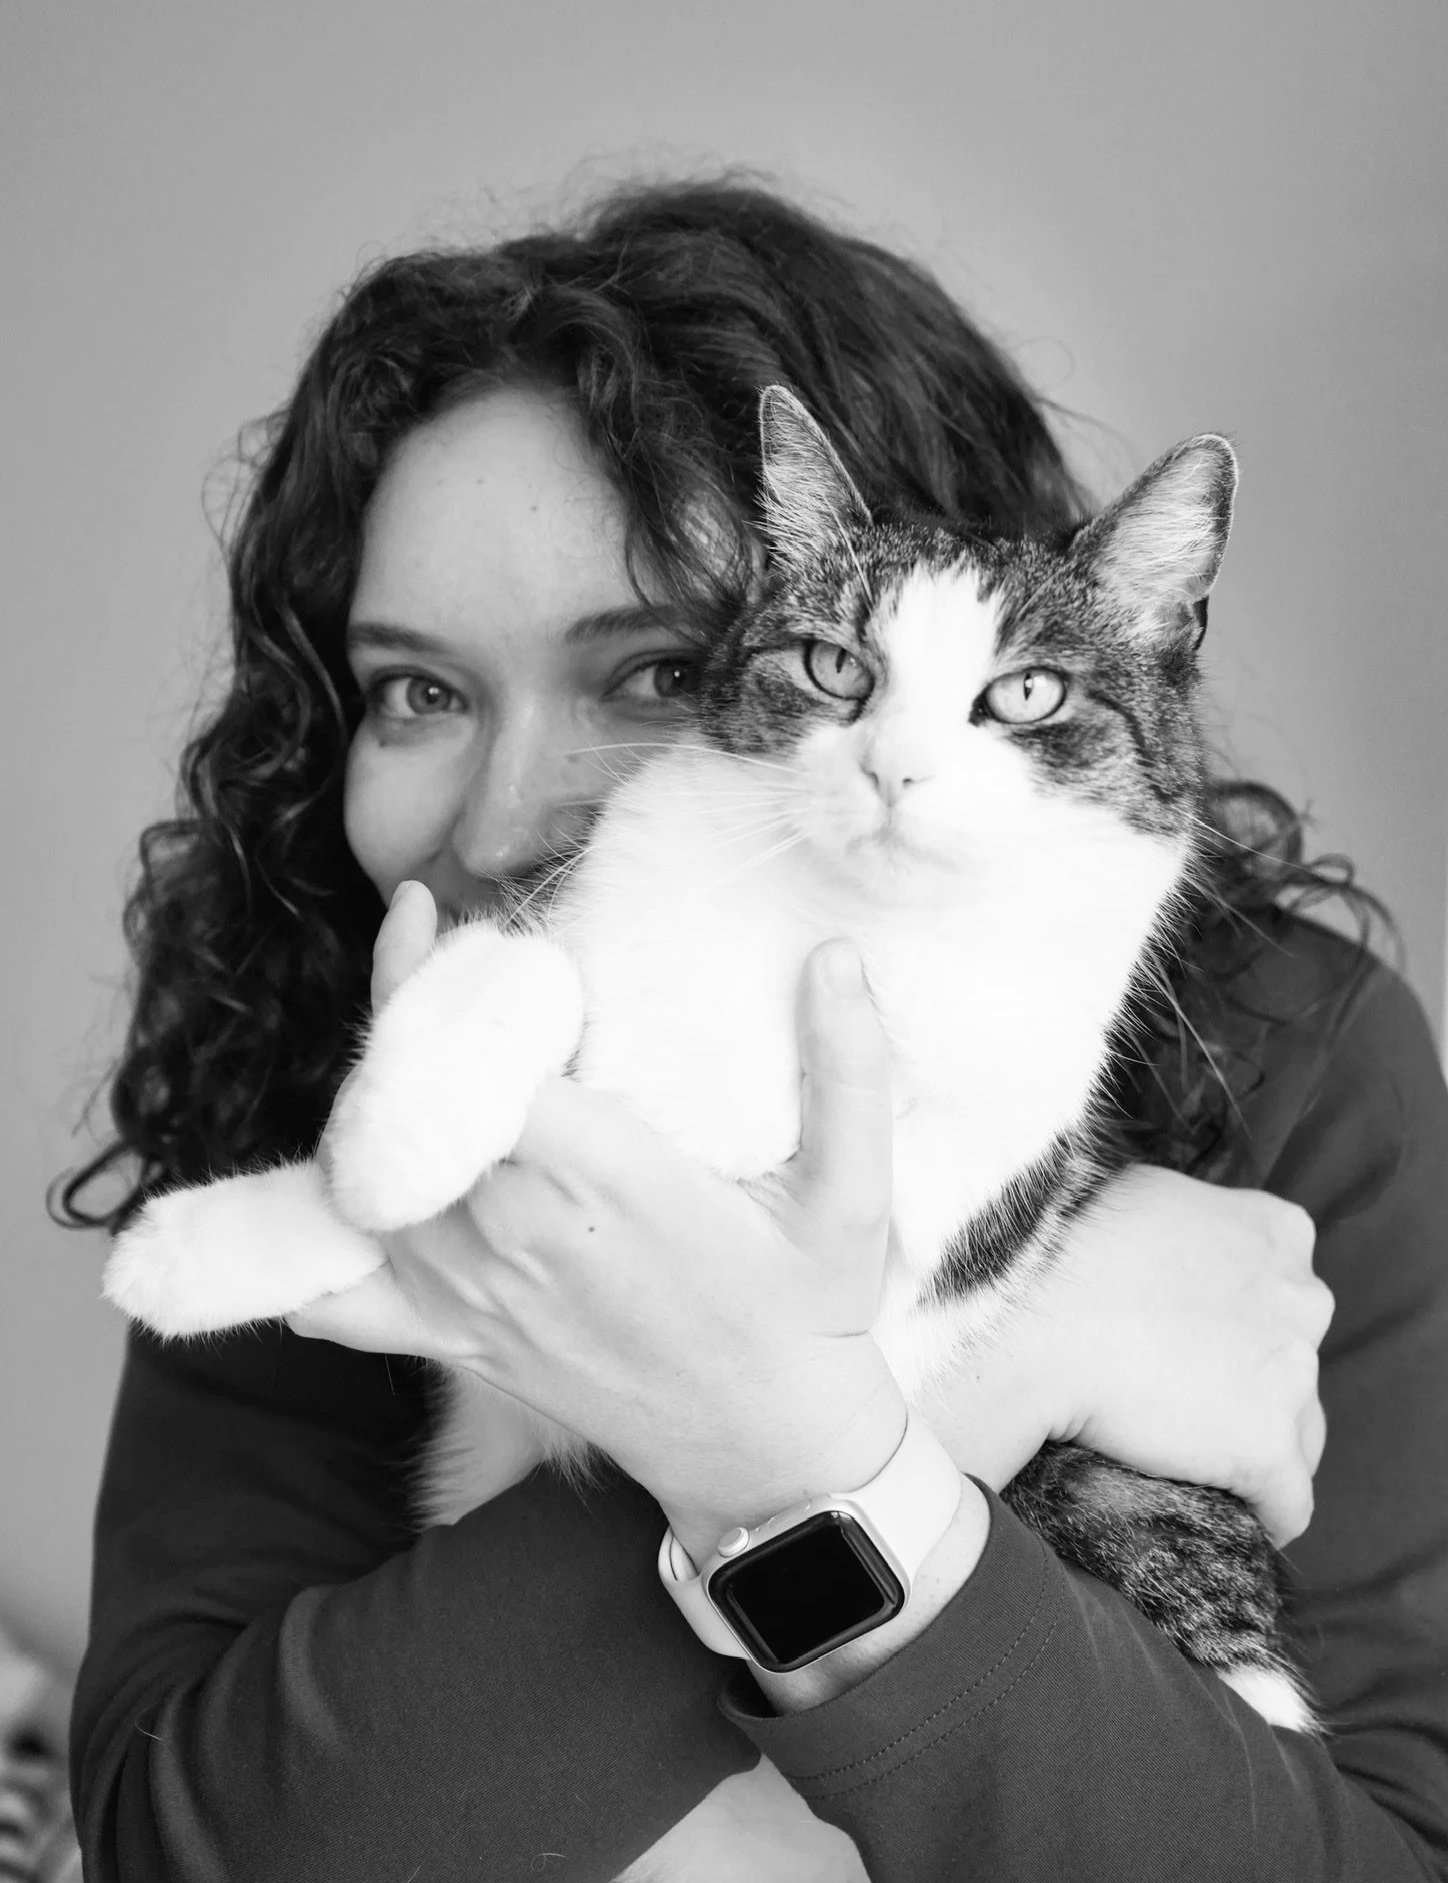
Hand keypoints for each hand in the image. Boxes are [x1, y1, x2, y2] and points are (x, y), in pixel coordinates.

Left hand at [290, 885, 907, 1561]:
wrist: (768, 1453)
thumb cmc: (808, 1316)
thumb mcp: (853, 1193)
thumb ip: (849, 1068)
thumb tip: (841, 955)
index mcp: (597, 1174)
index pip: (464, 1055)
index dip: (432, 977)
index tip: (430, 915)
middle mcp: (508, 1229)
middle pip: (399, 1097)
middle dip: (403, 1016)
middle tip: (430, 955)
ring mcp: (468, 1291)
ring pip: (360, 1172)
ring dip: (370, 1095)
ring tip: (412, 1037)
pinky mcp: (455, 1340)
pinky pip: (340, 1294)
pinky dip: (315, 1240)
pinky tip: (338, 1181)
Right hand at [920, 1165, 1331, 1545]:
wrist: (1037, 1313)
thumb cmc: (1069, 1244)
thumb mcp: (1146, 1194)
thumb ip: (1186, 1221)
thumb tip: (1167, 1242)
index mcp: (1278, 1232)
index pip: (1283, 1290)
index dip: (1238, 1324)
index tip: (1195, 1344)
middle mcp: (1302, 1300)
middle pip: (1295, 1361)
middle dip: (1252, 1383)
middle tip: (1182, 1398)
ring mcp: (1291, 1377)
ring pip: (1299, 1433)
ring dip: (1257, 1448)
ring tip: (1200, 1463)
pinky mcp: (1265, 1450)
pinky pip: (1288, 1504)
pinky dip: (1262, 1515)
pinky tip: (1230, 1520)